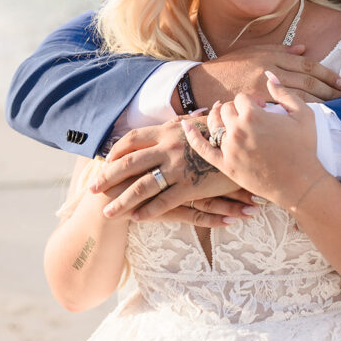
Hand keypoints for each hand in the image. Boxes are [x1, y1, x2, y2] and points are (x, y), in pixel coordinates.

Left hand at [93, 117, 255, 224]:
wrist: (248, 140)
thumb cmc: (226, 132)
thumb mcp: (201, 122)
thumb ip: (183, 125)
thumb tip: (176, 121)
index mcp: (168, 130)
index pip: (132, 139)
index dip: (116, 151)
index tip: (105, 161)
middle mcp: (168, 147)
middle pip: (128, 163)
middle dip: (107, 177)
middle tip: (93, 190)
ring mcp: (178, 167)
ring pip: (141, 186)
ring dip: (122, 201)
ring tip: (108, 213)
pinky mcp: (191, 185)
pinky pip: (164, 201)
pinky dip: (149, 211)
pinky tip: (138, 219)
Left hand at [182, 73, 325, 209]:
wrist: (300, 183)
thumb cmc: (305, 148)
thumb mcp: (303, 114)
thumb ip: (284, 92)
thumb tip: (269, 75)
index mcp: (254, 115)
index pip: (241, 98)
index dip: (252, 102)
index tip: (263, 109)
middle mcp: (237, 129)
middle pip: (226, 109)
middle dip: (236, 110)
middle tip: (251, 119)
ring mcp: (228, 148)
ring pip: (213, 124)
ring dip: (218, 117)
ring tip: (228, 120)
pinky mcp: (224, 165)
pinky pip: (202, 148)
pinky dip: (192, 135)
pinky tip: (186, 125)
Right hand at [190, 44, 340, 103]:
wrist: (202, 84)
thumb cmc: (229, 67)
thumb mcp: (253, 51)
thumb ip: (280, 50)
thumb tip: (305, 48)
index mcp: (270, 56)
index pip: (306, 64)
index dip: (325, 73)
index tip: (340, 81)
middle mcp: (268, 71)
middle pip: (306, 80)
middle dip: (327, 89)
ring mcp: (262, 90)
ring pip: (298, 96)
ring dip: (319, 101)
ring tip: (334, 107)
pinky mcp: (255, 106)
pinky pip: (282, 111)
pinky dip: (299, 114)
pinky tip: (312, 118)